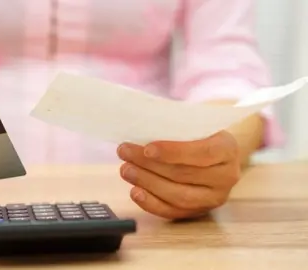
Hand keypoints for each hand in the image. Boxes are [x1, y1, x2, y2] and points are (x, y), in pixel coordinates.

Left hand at [116, 131, 240, 219]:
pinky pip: (174, 212)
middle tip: (125, 154)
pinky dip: (152, 203)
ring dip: (147, 183)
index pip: (201, 153)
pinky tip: (136, 192)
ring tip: (126, 170)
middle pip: (184, 174)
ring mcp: (214, 197)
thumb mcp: (198, 124)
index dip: (173, 152)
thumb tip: (140, 133)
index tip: (147, 148)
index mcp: (228, 149)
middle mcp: (226, 177)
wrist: (220, 154)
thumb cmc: (203, 134)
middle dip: (149, 165)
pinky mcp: (200, 211)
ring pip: (178, 196)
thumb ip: (176, 129)